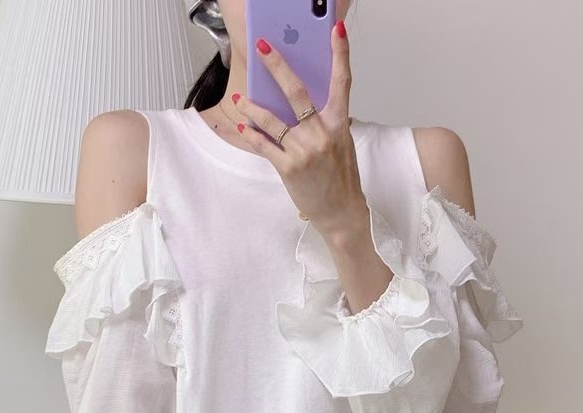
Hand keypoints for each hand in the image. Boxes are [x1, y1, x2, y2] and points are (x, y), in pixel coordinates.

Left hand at [233, 19, 368, 241]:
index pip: (342, 82)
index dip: (341, 54)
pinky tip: (241, 127)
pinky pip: (265, 146)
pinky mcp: (290, 168)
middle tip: (262, 47)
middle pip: (297, 92)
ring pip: (273, 120)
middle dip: (278, 66)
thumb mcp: (340, 143)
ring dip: (253, 107)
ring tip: (239, 98)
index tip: (336, 31)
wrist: (341, 211)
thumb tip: (300, 103)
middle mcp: (322, 133)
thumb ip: (325, 121)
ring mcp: (305, 151)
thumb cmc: (339, 176)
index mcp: (338, 123)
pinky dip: (251, 136)